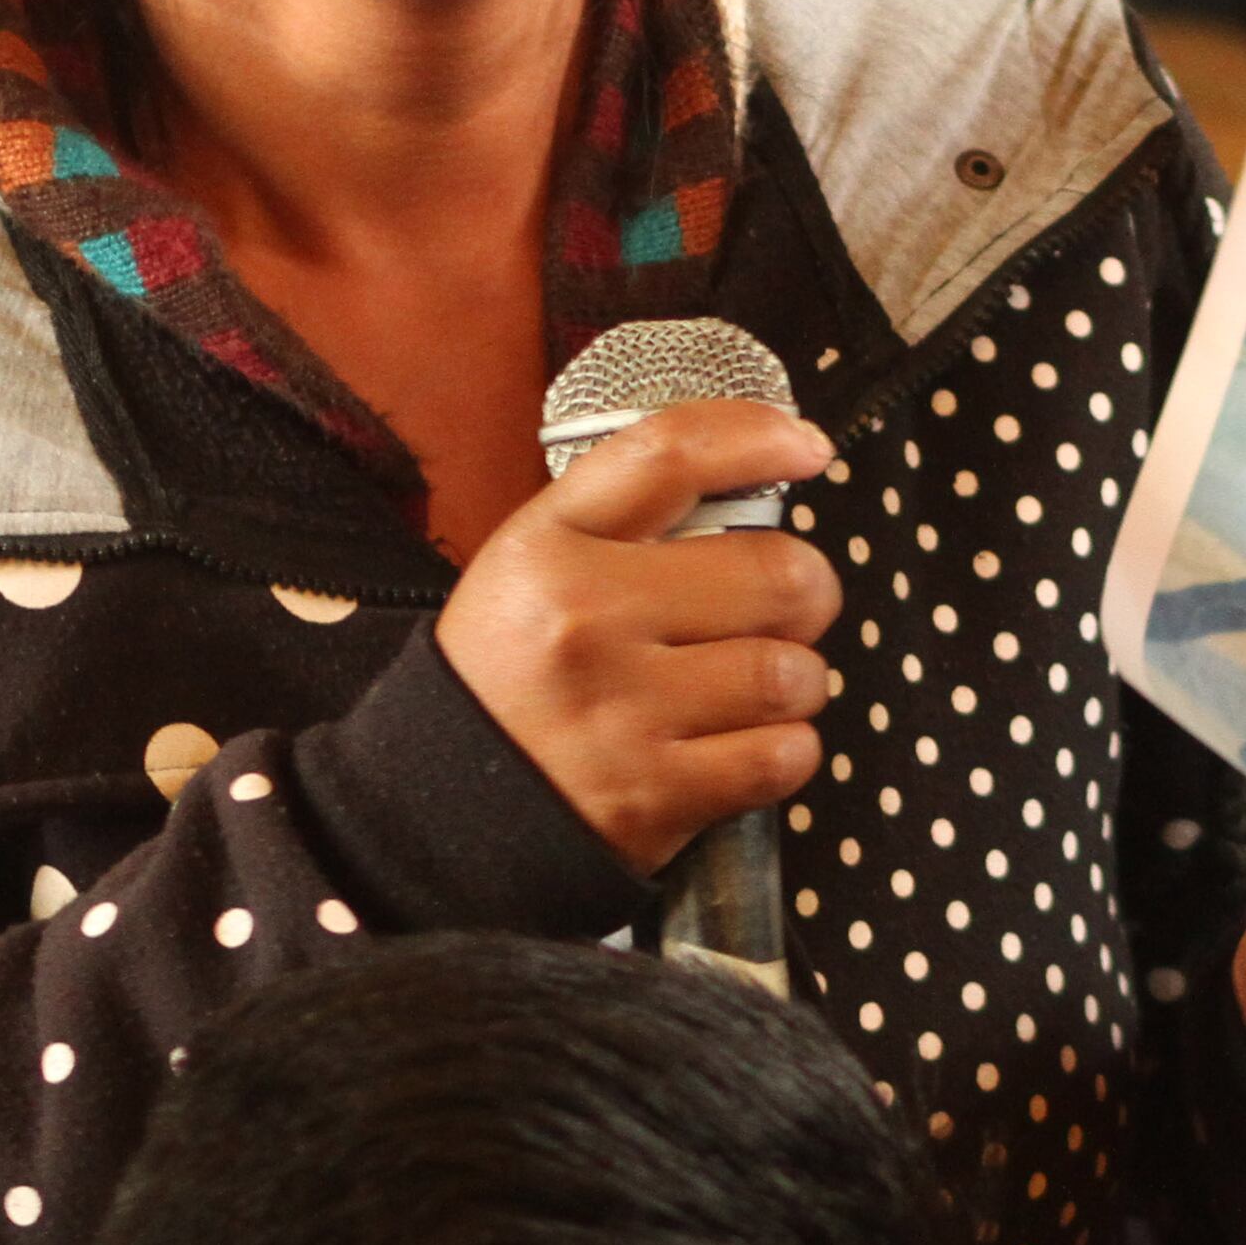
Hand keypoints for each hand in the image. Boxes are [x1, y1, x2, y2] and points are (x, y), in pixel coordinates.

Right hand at [437, 401, 842, 875]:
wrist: (441, 809)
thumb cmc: (511, 675)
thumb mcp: (534, 566)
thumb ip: (631, 516)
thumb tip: (766, 467)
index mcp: (549, 548)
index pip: (671, 455)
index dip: (759, 435)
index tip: (805, 447)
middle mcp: (584, 622)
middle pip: (777, 573)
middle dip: (801, 593)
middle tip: (773, 611)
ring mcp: (623, 714)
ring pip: (792, 673)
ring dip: (792, 681)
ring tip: (744, 687)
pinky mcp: (656, 796)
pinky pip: (785, 755)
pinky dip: (782, 750)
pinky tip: (737, 743)